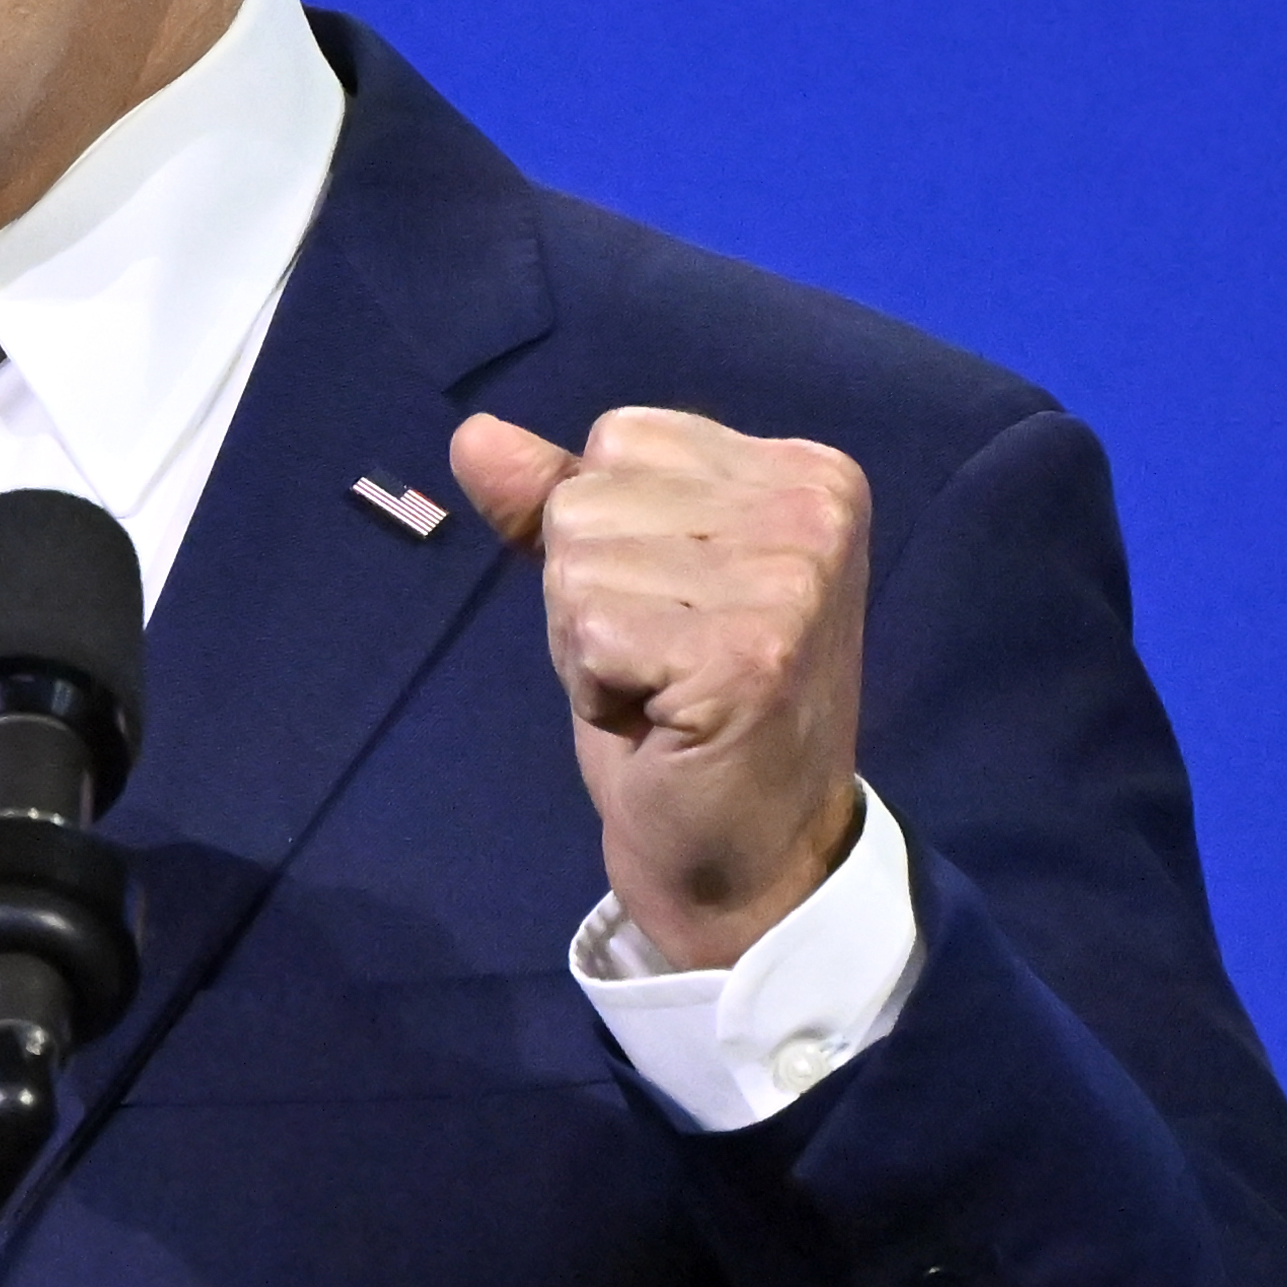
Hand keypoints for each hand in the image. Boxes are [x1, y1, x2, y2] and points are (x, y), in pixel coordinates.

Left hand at [448, 406, 868, 971]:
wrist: (747, 850)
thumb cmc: (681, 703)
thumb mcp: (621, 574)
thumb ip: (552, 497)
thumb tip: (473, 435)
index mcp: (803, 469)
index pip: (620, 436)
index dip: (610, 532)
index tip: (673, 604)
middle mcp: (812, 506)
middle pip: (587, 498)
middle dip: (590, 590)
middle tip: (662, 659)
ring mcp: (789, 580)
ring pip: (577, 562)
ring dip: (589, 642)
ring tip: (660, 689)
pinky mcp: (750, 653)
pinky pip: (589, 630)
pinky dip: (594, 686)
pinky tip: (658, 720)